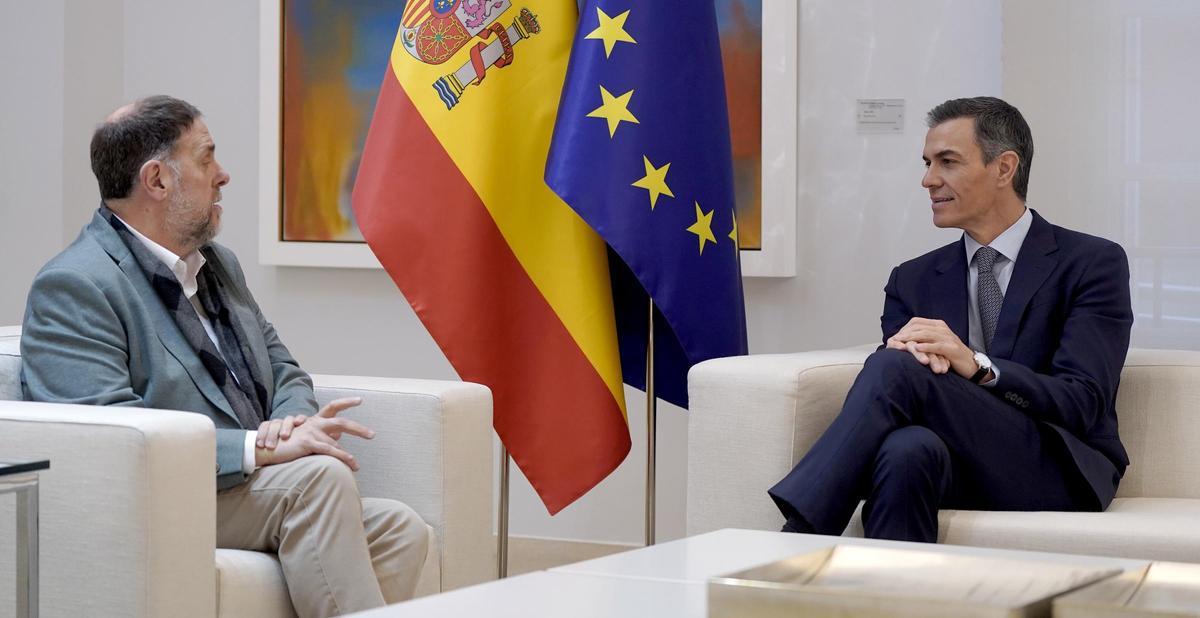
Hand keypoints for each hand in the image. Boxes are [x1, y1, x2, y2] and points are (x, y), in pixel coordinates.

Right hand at [256, 397, 373, 469]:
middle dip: (358, 429)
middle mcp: (314, 422)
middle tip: (372, 435)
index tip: (360, 400)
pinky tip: (351, 463)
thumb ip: (321, 436)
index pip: (332, 407)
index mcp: (314, 420)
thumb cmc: (284, 445)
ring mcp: (311, 431)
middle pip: (341, 422)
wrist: (265, 448)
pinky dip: (342, 457)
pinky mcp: (308, 442)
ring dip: (347, 457)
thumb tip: (338, 438)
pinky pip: (330, 451)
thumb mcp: (304, 438)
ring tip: (356, 466)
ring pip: (336, 443)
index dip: (346, 402)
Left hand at [887, 317, 976, 377]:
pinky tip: (917, 348)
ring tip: (901, 342)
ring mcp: (948, 338)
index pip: (917, 322)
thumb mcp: (936, 344)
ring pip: (927, 334)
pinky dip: (926, 346)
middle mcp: (943, 329)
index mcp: (938, 325)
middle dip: (905, 333)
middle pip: (920, 327)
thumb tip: (906, 340)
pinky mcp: (952, 348)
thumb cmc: (951, 355)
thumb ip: (925, 339)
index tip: (895, 336)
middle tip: (894, 340)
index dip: (905, 328)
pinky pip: (937, 346)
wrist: (971, 364)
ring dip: (912, 338)